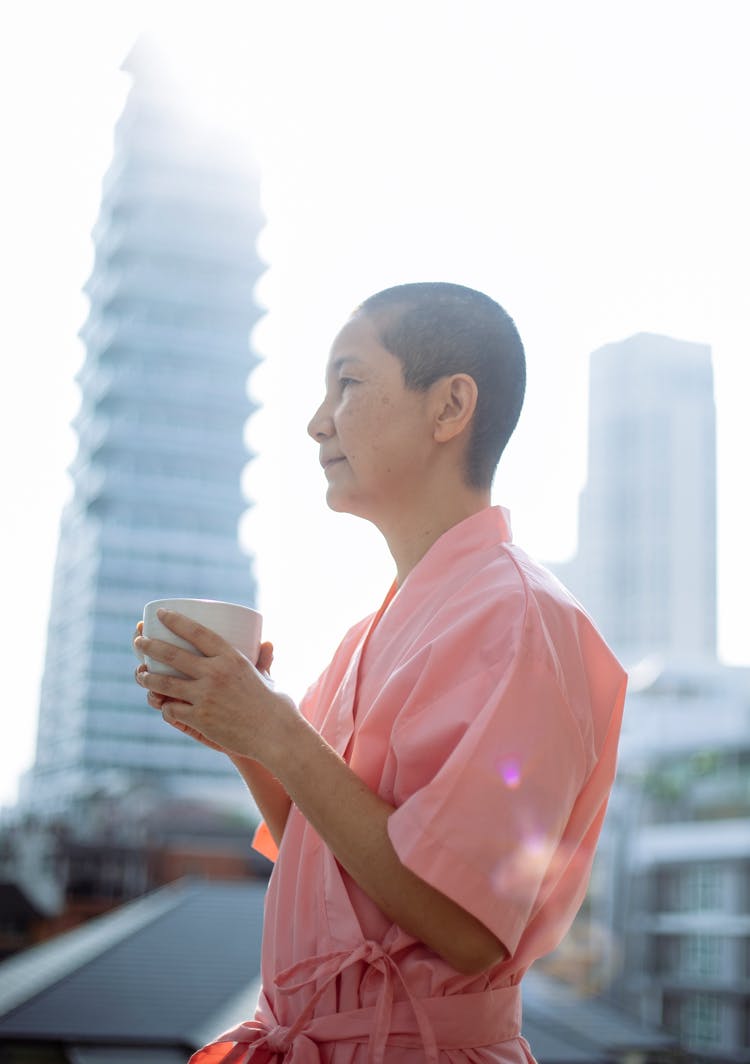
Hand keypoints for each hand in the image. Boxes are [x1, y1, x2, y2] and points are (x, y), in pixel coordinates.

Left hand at [133, 609, 290, 763]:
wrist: (276, 735)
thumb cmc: (275, 705)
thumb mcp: (267, 676)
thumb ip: (262, 660)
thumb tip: (267, 643)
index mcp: (232, 658)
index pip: (197, 632)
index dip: (175, 621)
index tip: (161, 614)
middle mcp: (215, 673)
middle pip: (172, 654)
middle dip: (149, 645)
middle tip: (139, 642)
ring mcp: (205, 696)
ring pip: (164, 683)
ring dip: (147, 677)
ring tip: (141, 674)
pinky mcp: (200, 718)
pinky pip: (171, 709)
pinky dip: (165, 706)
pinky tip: (162, 704)